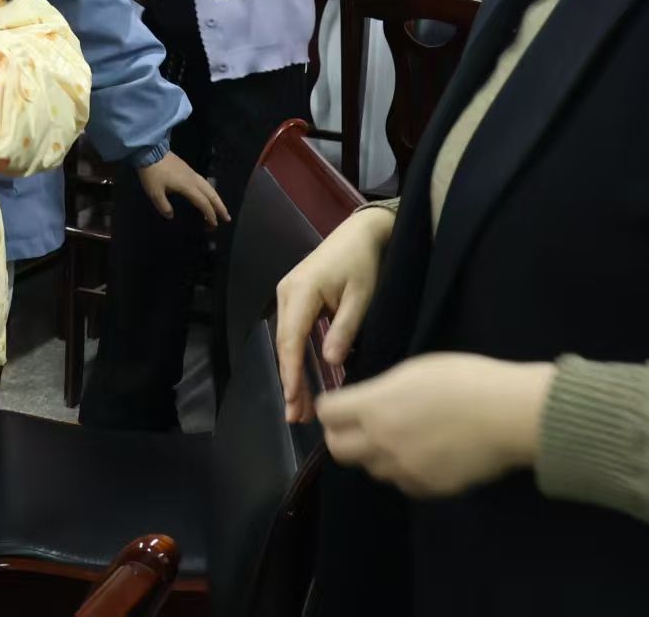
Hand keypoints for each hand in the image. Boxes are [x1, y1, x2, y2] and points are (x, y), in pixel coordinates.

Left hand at [137, 151, 229, 227]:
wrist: (150, 151)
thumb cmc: (153, 173)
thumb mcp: (154, 192)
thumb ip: (164, 206)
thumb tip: (171, 216)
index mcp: (188, 187)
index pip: (203, 202)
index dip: (210, 214)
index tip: (214, 224)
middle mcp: (194, 180)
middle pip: (211, 194)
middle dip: (220, 206)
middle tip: (227, 217)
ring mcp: (192, 173)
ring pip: (209, 187)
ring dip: (217, 198)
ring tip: (221, 208)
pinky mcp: (188, 169)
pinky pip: (204, 182)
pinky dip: (210, 191)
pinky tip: (208, 194)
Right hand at [274, 207, 393, 421]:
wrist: (361, 232)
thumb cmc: (364, 262)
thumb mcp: (362, 296)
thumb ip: (345, 329)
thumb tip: (331, 362)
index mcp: (302, 291)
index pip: (291, 339)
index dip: (292, 373)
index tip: (295, 401)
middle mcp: (286, 292)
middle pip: (284, 344)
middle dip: (290, 382)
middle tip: (296, 417)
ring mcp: (287, 294)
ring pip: (286, 341)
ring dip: (292, 373)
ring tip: (298, 407)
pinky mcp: (295, 297)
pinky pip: (292, 333)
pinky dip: (296, 357)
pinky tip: (301, 379)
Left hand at [317, 353, 555, 497]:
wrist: (508, 414)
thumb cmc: (465, 379)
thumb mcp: (414, 371)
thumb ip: (382, 391)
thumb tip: (367, 403)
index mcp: (374, 406)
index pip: (327, 413)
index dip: (331, 407)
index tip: (341, 403)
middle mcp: (381, 442)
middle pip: (337, 449)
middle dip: (342, 436)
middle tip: (358, 426)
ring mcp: (404, 469)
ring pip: (372, 468)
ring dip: (377, 455)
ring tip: (401, 438)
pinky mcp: (429, 488)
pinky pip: (403, 483)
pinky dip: (406, 472)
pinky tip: (425, 455)